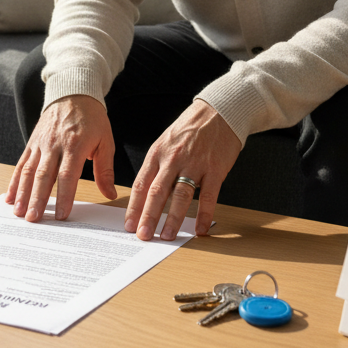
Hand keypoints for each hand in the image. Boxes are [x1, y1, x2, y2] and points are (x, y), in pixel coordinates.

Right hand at [6, 95, 116, 221]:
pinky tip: (10, 197)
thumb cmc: (92, 119)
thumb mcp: (105, 141)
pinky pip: (22, 164)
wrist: (73, 93)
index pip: (67, 175)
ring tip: (20, 212)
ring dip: (23, 193)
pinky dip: (14, 181)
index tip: (62, 215)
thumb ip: (105, 169)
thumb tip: (109, 194)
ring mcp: (41, 143)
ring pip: (29, 171)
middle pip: (44, 175)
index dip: (64, 196)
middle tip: (34, 219)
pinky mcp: (32, 143)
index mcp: (75, 145)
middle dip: (38, 199)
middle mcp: (55, 144)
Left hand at [124, 99, 241, 240]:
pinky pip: (209, 196)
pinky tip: (201, 228)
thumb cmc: (190, 128)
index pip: (141, 183)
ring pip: (181, 196)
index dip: (134, 207)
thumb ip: (158, 167)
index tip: (129, 224)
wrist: (218, 111)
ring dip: (173, 219)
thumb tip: (149, 196)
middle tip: (143, 235)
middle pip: (157, 192)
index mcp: (158, 152)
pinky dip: (204, 214)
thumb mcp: (166, 142)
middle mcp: (173, 158)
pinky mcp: (215, 169)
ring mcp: (195, 164)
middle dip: (148, 216)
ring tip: (166, 236)